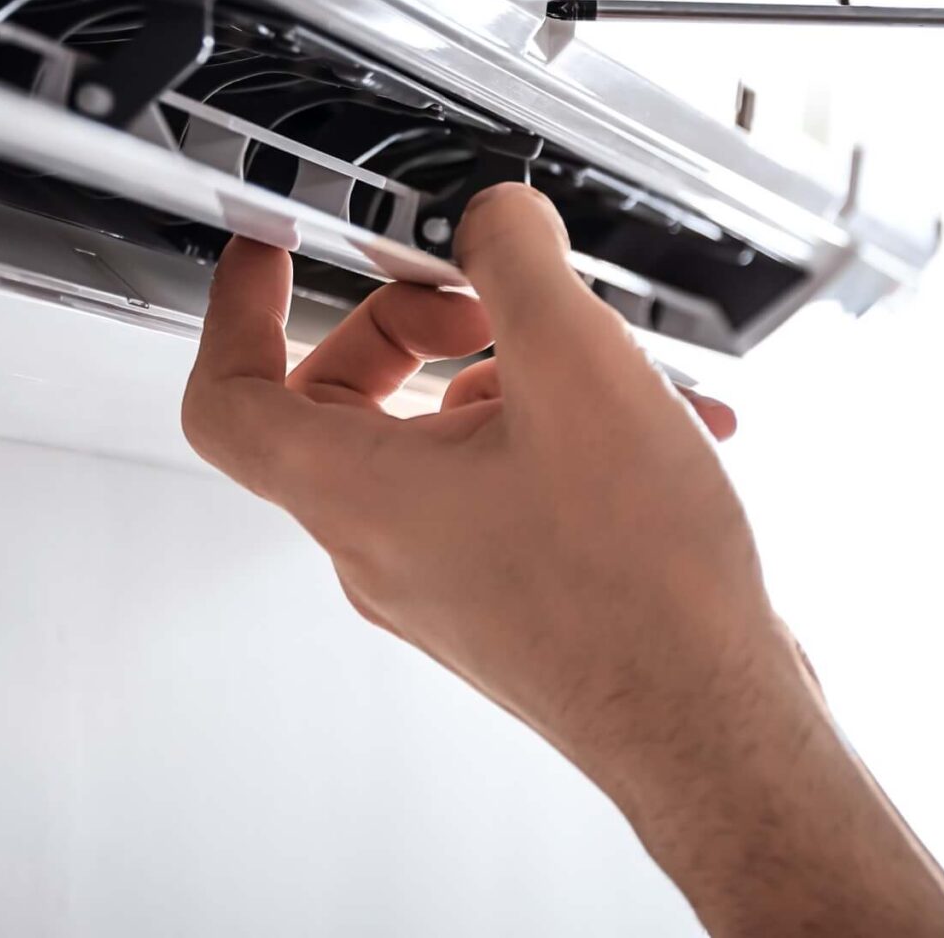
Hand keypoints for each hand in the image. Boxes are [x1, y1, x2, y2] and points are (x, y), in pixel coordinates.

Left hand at [182, 185, 943, 934]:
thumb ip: (516, 261)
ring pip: (435, 439)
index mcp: (358, 494)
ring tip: (603, 363)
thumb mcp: (577, 369)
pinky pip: (496, 485)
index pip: (228, 400)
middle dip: (413, 323)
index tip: (271, 248)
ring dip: (508, 375)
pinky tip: (652, 420)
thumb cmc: (640, 590)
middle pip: (340, 401)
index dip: (236, 308)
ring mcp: (443, 579)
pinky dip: (557, 432)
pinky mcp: (504, 595)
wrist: (715, 726)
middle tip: (483, 295)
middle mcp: (382, 546)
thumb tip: (492, 217)